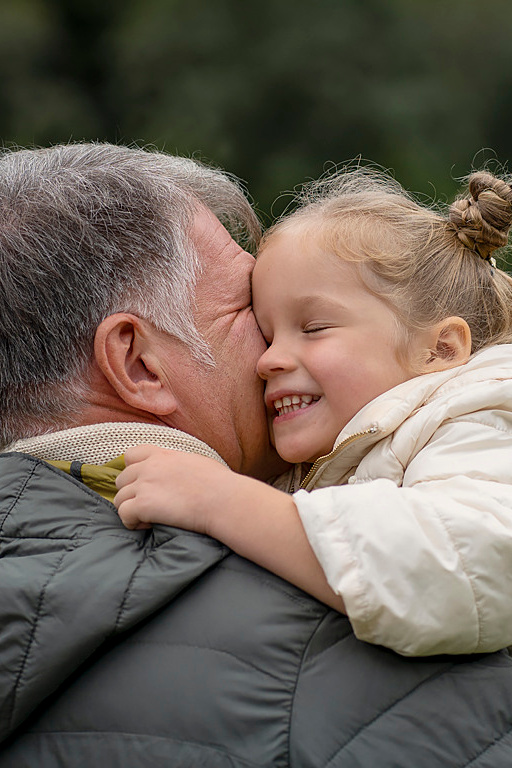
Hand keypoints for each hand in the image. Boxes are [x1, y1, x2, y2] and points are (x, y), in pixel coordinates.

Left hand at [114, 444, 231, 532]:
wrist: (223, 500)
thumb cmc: (219, 484)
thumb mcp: (197, 462)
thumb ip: (179, 464)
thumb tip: (179, 474)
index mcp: (162, 455)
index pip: (130, 455)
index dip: (132, 470)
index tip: (143, 483)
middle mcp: (149, 467)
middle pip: (122, 480)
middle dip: (131, 494)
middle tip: (148, 506)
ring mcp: (144, 485)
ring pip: (119, 499)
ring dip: (130, 510)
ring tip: (148, 519)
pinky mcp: (143, 505)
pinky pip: (123, 515)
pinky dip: (131, 523)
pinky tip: (147, 525)